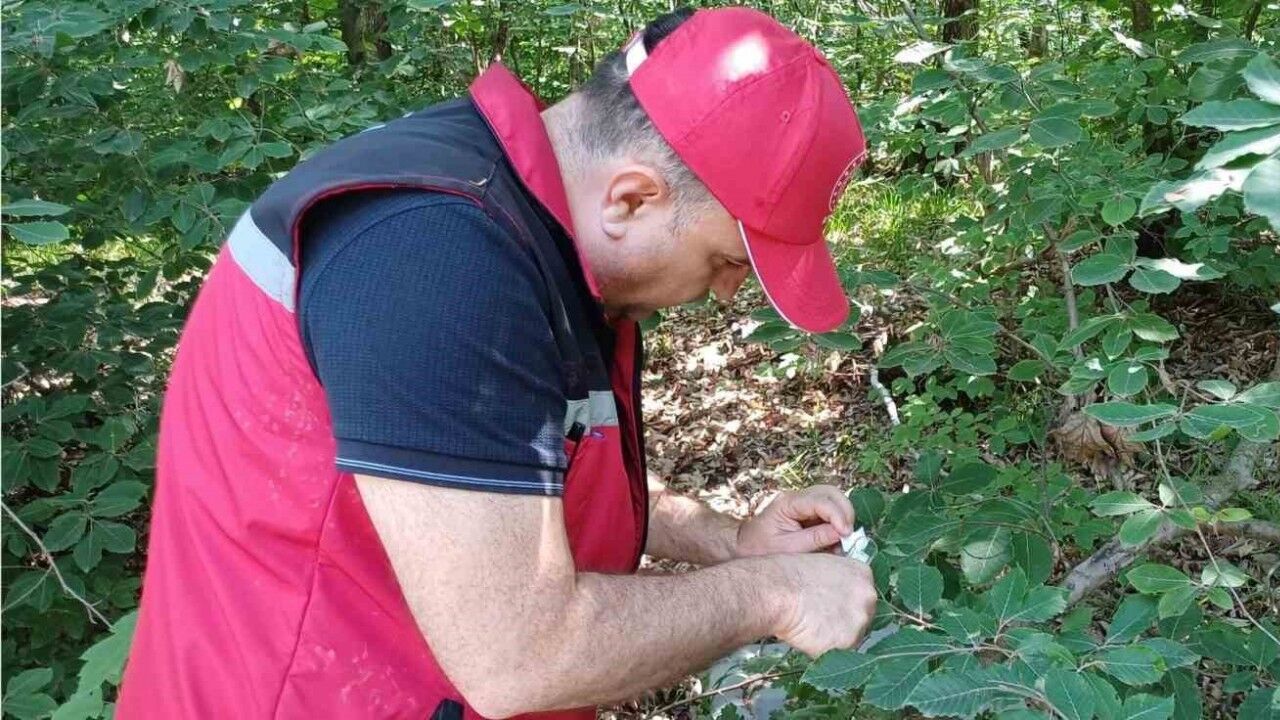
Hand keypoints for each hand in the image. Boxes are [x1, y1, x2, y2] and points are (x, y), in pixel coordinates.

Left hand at [735, 486, 854, 556]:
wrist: (744, 547)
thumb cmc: (761, 549)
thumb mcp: (788, 548)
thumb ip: (815, 539)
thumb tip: (842, 533)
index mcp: (788, 503)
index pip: (821, 500)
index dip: (838, 515)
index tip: (846, 533)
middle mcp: (797, 497)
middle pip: (831, 492)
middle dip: (845, 512)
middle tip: (849, 535)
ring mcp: (803, 502)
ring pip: (833, 498)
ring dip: (843, 516)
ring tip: (842, 540)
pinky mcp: (808, 510)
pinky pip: (830, 510)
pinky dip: (837, 522)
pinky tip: (835, 540)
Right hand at [770, 553, 877, 656]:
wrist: (777, 592)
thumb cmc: (788, 575)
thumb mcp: (821, 563)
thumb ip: (836, 578)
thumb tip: (834, 590)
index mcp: (862, 573)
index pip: (861, 595)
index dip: (843, 603)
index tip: (830, 606)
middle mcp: (868, 597)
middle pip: (861, 617)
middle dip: (843, 621)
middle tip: (819, 619)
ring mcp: (860, 621)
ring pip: (850, 637)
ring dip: (833, 637)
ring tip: (810, 626)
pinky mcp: (848, 643)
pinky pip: (837, 652)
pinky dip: (822, 649)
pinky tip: (807, 636)